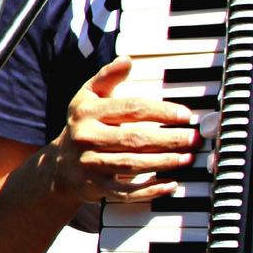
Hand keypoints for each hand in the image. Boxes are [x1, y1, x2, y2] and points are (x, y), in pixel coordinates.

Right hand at [45, 57, 196, 203]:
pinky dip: (150, 190)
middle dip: (169, 139)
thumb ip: (107, 77)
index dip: (160, 111)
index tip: (185, 115)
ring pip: (133, 165)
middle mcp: (86, 138)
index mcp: (87, 112)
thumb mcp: (87, 97)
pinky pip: (126, 192)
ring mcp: (91, 164)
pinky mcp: (96, 187)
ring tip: (187, 157)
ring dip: (164, 162)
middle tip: (193, 138)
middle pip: (135, 139)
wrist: (59, 165)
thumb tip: (127, 60)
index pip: (130, 109)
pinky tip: (171, 184)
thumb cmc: (82, 125)